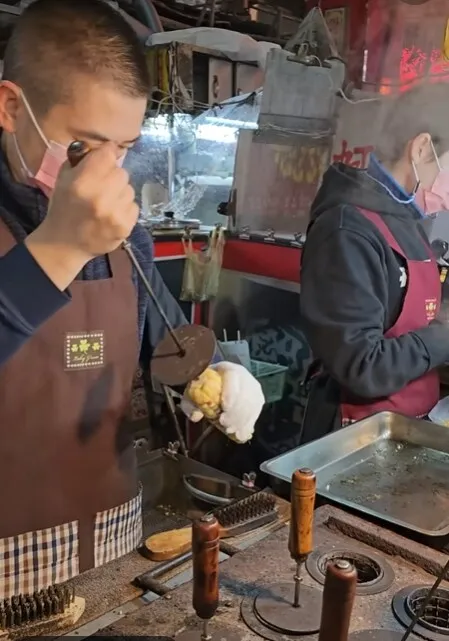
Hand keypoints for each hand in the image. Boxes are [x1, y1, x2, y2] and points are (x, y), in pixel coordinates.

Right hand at [25, 143, 137, 289]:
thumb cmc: (63, 208)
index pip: (108, 154)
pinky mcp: (126, 226)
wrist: (65, 244)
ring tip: (106, 203)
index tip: (105, 158)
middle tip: (102, 187)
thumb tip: (105, 149)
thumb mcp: (63, 178)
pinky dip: (125, 208)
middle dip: (112, 176)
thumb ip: (82, 160)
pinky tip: (112, 214)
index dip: (107, 154)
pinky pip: (134, 206)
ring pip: (130, 189)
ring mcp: (115, 213)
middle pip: (121, 172)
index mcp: (83, 182)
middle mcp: (101, 196)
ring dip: (120, 193)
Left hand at [181, 362, 264, 442]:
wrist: (219, 384)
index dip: (231, 392)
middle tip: (224, 424)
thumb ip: (190, 404)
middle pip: (245, 393)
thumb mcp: (193, 393)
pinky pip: (256, 413)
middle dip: (236, 411)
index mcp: (226, 369)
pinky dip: (248, 425)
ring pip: (252, 404)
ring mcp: (253, 388)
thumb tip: (196, 416)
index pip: (232, 376)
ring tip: (230, 430)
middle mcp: (244, 376)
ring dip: (242, 420)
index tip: (224, 408)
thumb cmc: (205, 388)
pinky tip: (240, 434)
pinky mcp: (258, 399)